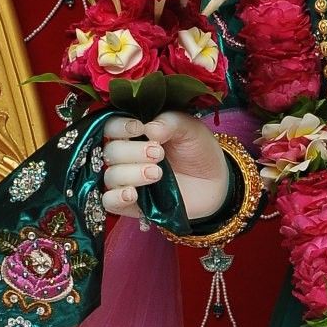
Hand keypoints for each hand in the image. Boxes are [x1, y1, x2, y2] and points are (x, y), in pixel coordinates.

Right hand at [102, 111, 230, 223]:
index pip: (110, 126)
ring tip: (157, 173)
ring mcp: (127, 181)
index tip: (140, 129)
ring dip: (131, 174)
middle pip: (110, 152)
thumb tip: (149, 128)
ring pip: (111, 176)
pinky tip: (132, 194)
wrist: (215, 180)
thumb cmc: (198, 149)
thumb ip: (170, 123)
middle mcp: (125, 156)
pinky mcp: (131, 204)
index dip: (119, 127)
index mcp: (134, 133)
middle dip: (132, 152)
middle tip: (159, 154)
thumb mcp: (190, 129)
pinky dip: (116, 198)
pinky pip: (110, 203)